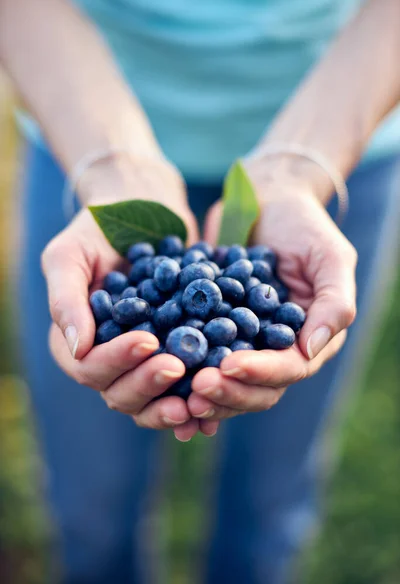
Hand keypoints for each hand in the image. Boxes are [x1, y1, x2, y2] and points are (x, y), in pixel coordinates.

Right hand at [42, 156, 215, 440]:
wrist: (145, 211)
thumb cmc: (98, 229)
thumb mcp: (70, 254)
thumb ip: (65, 299)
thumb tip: (78, 350)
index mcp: (77, 341)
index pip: (90, 367)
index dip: (117, 361)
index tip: (148, 340)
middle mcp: (108, 358)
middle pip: (121, 393)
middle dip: (149, 384)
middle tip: (178, 366)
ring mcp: (142, 361)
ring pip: (152, 399)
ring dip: (174, 403)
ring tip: (200, 397)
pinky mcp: (174, 353)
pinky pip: (183, 387)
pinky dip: (197, 396)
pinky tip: (217, 397)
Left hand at [187, 167, 356, 421]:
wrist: (265, 200)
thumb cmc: (304, 224)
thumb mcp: (330, 256)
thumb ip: (334, 303)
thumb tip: (310, 350)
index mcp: (308, 339)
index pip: (289, 369)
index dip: (260, 373)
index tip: (229, 366)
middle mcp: (275, 349)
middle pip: (254, 388)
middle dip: (226, 391)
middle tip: (196, 387)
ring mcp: (242, 342)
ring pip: (223, 380)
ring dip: (199, 389)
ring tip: (172, 383)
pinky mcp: (211, 329)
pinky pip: (195, 354)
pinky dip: (179, 367)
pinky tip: (154, 369)